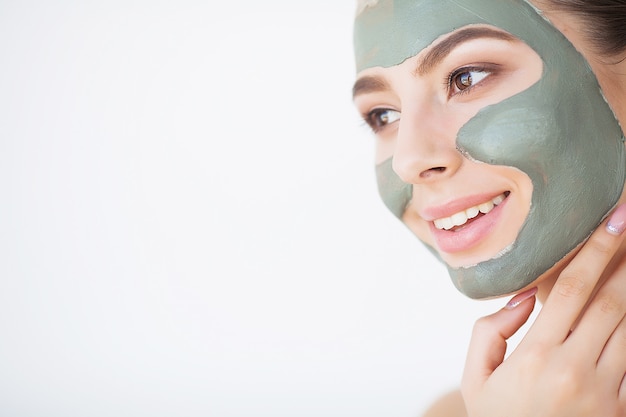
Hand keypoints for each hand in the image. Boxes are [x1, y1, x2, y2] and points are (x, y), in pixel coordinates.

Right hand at [461, 204, 625, 416]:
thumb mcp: (476, 378)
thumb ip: (490, 331)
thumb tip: (523, 298)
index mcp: (535, 356)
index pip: (570, 291)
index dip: (594, 252)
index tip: (610, 223)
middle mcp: (574, 369)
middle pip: (610, 301)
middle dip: (625, 258)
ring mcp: (604, 391)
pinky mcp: (620, 408)